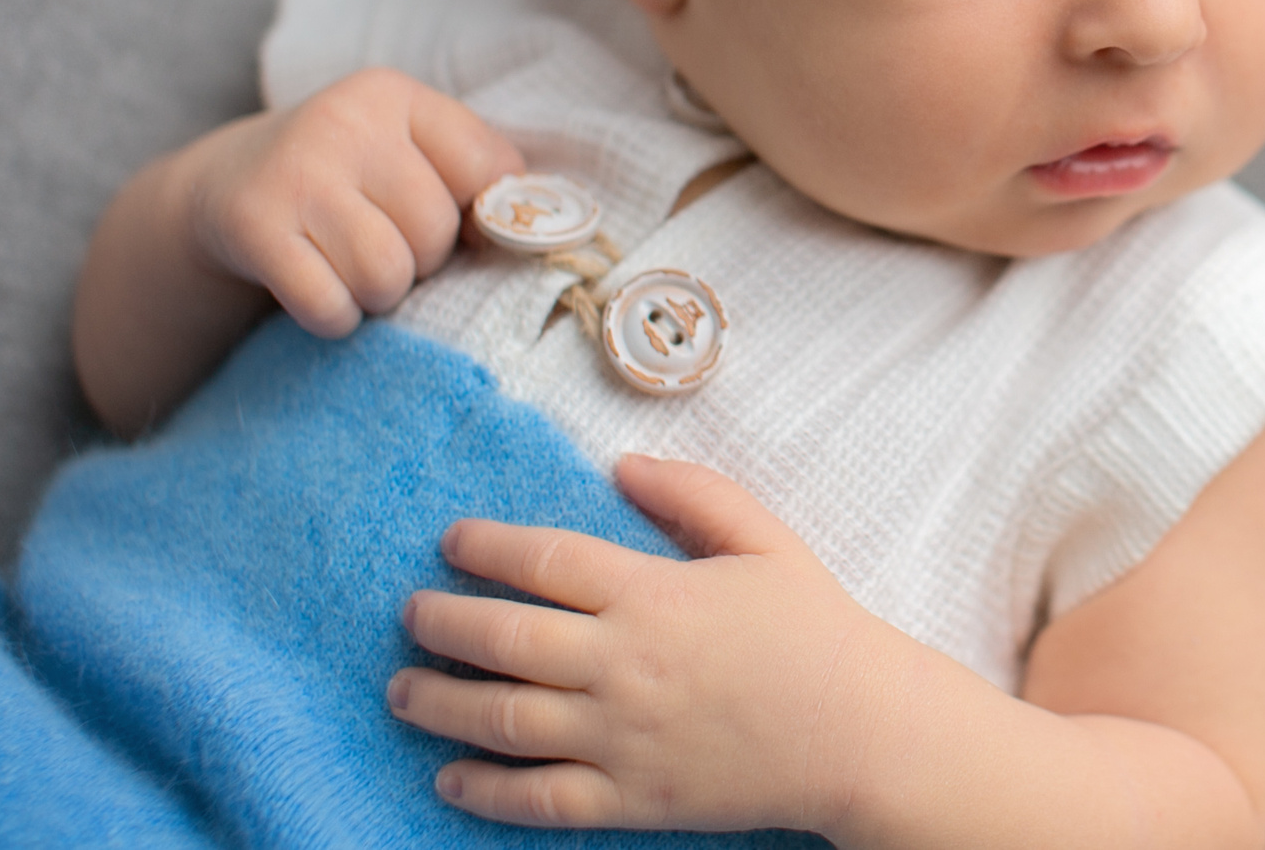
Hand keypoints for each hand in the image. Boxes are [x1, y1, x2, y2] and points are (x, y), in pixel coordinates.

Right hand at [187, 66, 522, 336]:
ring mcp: (295, 172)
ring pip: (387, 275)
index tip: (454, 227)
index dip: (480, 218)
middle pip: (436, 231)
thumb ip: (474, 176)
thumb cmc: (346, 179)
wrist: (222, 188)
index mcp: (395, 96)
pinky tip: (319, 292)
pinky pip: (330, 305)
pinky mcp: (253, 226)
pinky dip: (335, 318)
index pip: (489, 171)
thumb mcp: (406, 153)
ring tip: (353, 270)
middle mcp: (345, 121)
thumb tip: (545, 232)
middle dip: (421, 261)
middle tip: (384, 249)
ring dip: (378, 296)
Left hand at [389, 455, 893, 834]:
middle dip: (442, 623)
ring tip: (404, 689)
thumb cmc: (815, 630)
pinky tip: (449, 777)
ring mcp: (623, 737)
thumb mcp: (765, 540)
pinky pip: (539, 798)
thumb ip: (693, 494)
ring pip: (504, 719)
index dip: (487, 547)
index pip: (545, 562)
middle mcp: (625, 664)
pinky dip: (485, 790)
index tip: (452, 541)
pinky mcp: (632, 797)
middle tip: (411, 614)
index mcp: (655, 595)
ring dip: (441, 703)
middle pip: (505, 639)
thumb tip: (622, 465)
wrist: (860, 732)